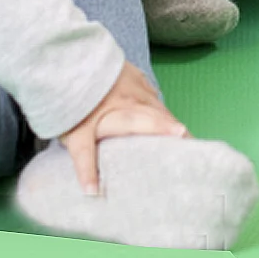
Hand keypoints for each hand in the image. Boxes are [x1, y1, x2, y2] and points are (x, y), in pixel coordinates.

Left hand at [60, 62, 185, 195]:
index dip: (173, 133)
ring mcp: (137, 82)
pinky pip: (150, 92)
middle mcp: (139, 96)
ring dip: (167, 117)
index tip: (189, 142)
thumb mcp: (75, 137)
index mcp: (129, 111)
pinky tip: (153, 110)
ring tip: (174, 133)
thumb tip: (92, 193)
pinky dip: (155, 104)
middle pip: (163, 114)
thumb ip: (86, 164)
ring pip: (158, 102)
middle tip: (189, 143)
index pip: (157, 125)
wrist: (69, 64)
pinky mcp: (132, 74)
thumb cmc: (73, 102)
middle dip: (177, 129)